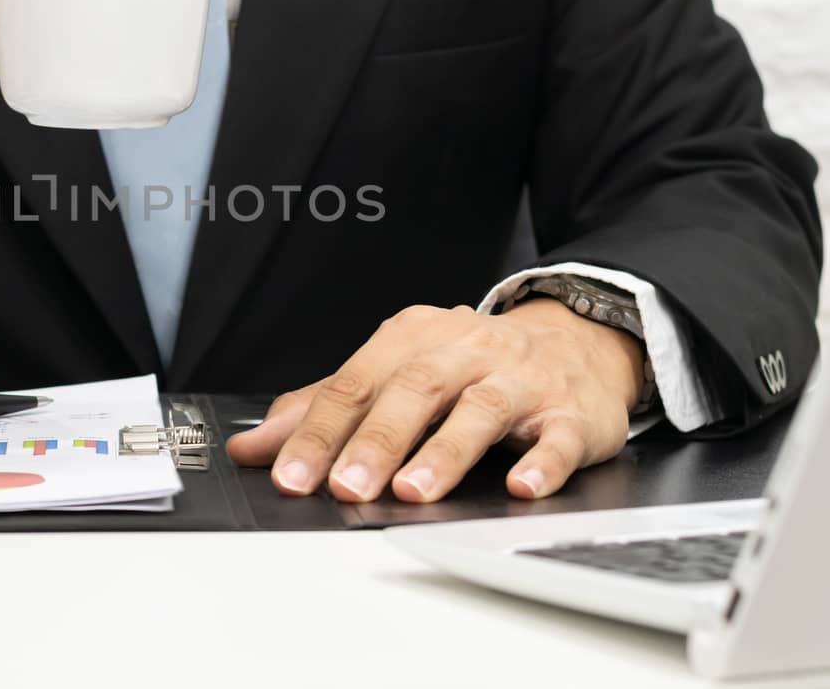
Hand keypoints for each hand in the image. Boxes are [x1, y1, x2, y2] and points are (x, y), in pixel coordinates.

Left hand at [226, 298, 644, 501]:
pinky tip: (520, 487)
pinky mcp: (571, 413)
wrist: (576, 342)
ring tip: (411, 491)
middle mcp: (465, 350)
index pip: (355, 383)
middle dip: (375, 441)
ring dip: (444, 453)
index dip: (319, 430)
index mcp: (413, 338)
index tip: (290, 474)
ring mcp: (521, 379)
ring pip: (480, 410)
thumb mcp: (396, 371)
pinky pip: (558, 437)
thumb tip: (253, 447)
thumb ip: (325, 408)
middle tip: (344, 487)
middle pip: (413, 390)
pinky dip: (541, 463)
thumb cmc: (472, 364)